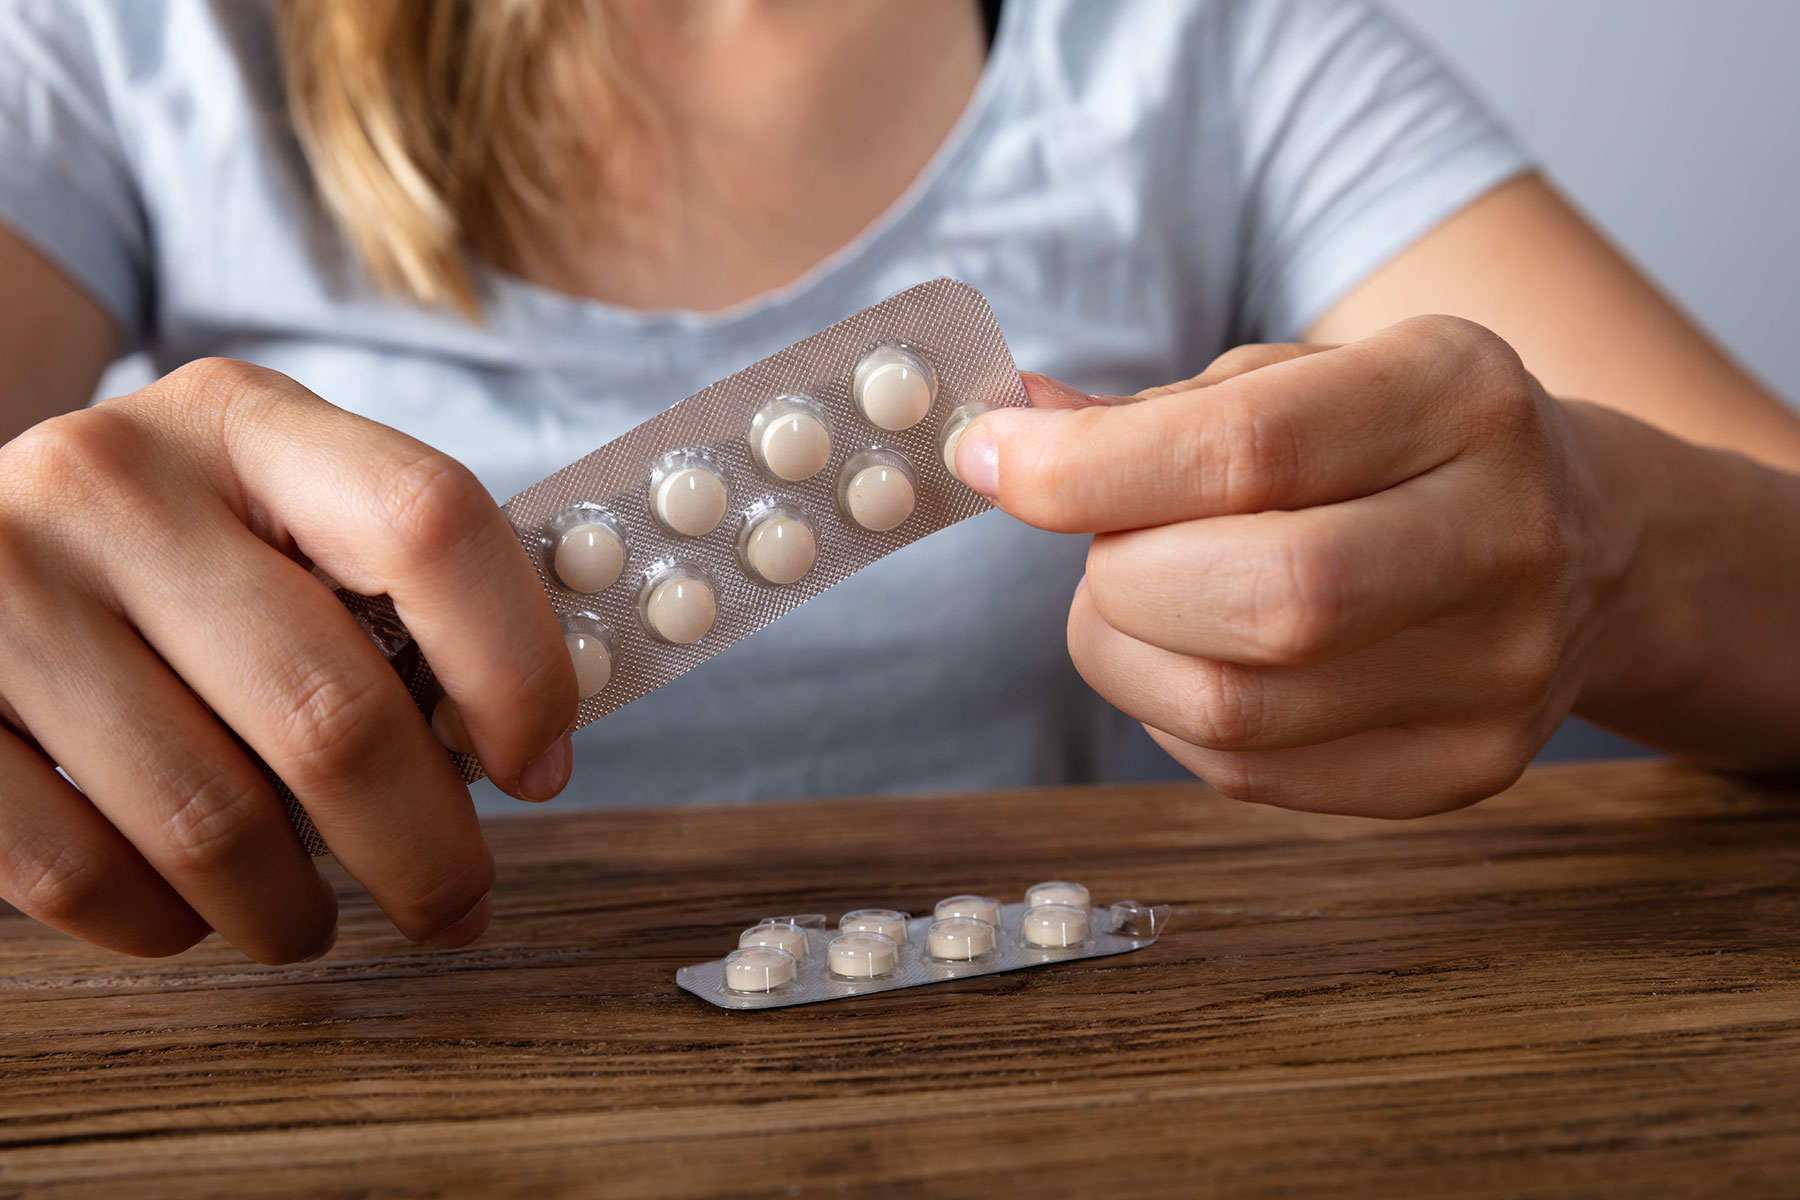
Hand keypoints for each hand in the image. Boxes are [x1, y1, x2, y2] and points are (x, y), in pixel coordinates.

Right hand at [0, 359, 577, 960]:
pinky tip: (190, 910)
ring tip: (311, 919)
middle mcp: (115, 483)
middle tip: (456, 905)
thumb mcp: (269, 512)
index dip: (517, 665)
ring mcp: (3, 587)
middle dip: (428, 850)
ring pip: (213, 821)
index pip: (430, 523)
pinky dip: (162, 922)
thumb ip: (389, 593)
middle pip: (334, 712)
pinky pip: (79, 872)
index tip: (541, 766)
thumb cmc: (160, 556)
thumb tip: (521, 745)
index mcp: (243, 422)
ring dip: (292, 911)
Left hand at [958, 317, 1626, 815]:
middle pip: (1259, 600)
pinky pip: (1250, 772)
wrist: (1591, 544)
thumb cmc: (1404, 447)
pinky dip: (1177, 717)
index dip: (1083, 469)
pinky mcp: (1466, 770)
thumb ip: (1154, 413)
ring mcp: (1499, 673)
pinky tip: (1203, 659)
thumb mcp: (1302, 380)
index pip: (1248, 449)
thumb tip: (1003, 430)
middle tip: (1102, 547)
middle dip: (1119, 577)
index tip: (990, 458)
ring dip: (1128, 655)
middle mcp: (1501, 535)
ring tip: (1143, 600)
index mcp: (1455, 394)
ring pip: (1235, 709)